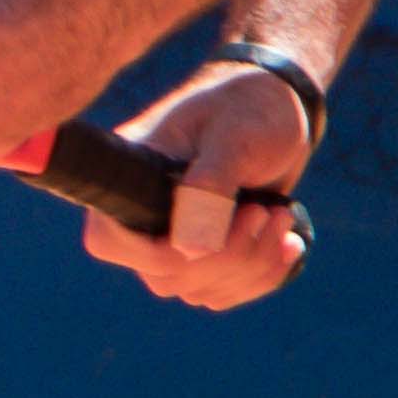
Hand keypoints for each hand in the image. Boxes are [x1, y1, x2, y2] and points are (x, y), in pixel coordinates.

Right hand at [77, 59, 316, 310]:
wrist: (281, 107)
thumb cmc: (250, 106)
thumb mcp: (234, 136)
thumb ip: (210, 186)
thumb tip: (188, 250)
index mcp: (128, 176)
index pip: (109, 240)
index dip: (161, 253)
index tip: (220, 222)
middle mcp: (142, 211)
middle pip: (164, 276)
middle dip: (229, 255)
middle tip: (267, 212)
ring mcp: (172, 236)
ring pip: (198, 290)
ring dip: (252, 266)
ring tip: (282, 217)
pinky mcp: (205, 251)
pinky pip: (223, 291)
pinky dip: (262, 275)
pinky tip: (289, 242)